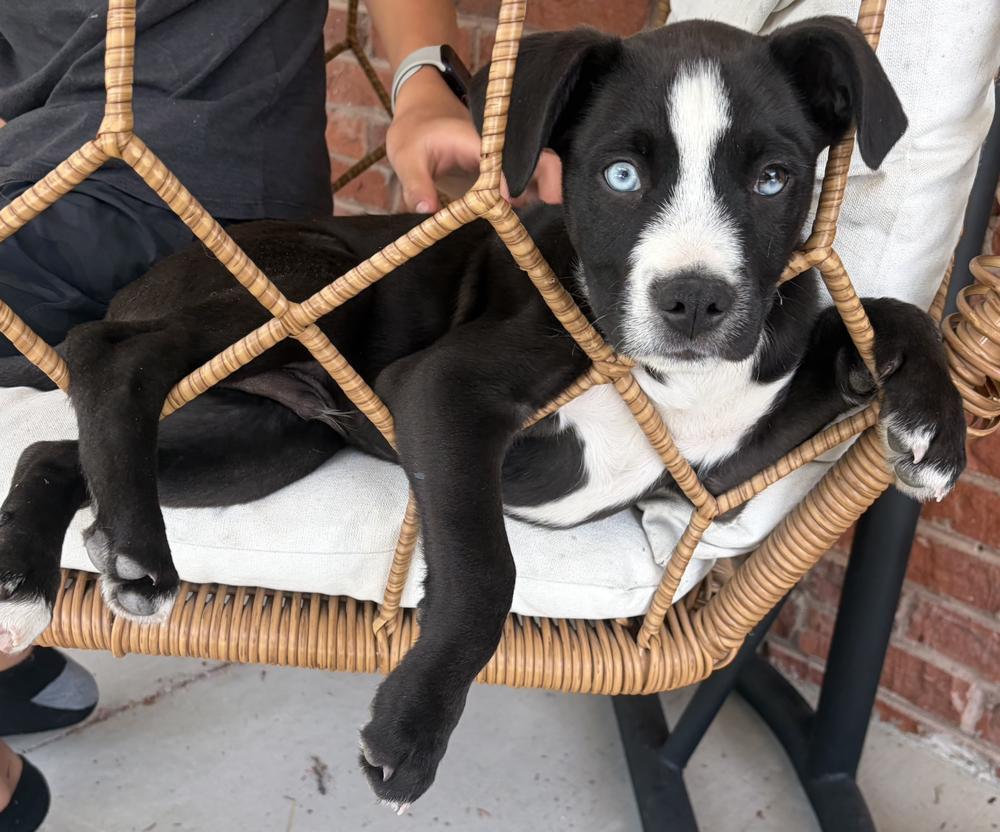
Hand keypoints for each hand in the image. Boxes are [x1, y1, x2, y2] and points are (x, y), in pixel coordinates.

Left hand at [386, 68, 561, 212]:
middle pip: (541, 162)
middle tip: (549, 207)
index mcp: (480, 142)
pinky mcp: (504, 175)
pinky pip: (528, 189)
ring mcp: (505, 163)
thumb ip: (416, 185)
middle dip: (551, 185)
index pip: (509, 158)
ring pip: (539, 177)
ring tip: (530, 218)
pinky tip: (516, 219)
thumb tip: (426, 210)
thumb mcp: (406, 157)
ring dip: (541, 198)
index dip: (516, 181)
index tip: (509, 203)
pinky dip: (531, 203)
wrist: (420, 117)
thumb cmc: (414, 133)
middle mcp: (500, 151)